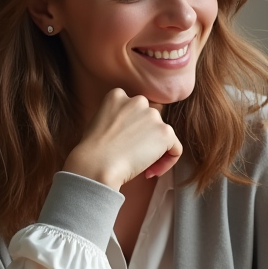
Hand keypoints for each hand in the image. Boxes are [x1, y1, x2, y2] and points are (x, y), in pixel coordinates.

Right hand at [63, 89, 182, 190]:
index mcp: (118, 95)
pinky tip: (149, 173)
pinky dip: (167, 163)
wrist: (96, 164)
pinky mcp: (165, 132)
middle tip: (132, 157)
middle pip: (150, 120)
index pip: (135, 110)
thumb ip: (118, 119)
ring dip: (155, 151)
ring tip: (139, 167)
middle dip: (145, 138)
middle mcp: (138, 101)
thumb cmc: (92, 152)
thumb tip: (132, 131)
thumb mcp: (99, 123)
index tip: (124, 145)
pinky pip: (175, 149)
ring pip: (162, 135)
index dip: (132, 130)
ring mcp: (153, 115)